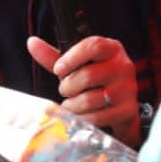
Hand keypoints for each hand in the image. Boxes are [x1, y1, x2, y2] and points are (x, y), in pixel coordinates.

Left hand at [26, 35, 140, 142]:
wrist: (119, 106)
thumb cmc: (94, 82)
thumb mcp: (76, 67)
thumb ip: (54, 57)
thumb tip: (32, 42)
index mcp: (111, 49)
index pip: (94, 46)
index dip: (72, 57)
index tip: (58, 69)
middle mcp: (123, 66)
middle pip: (88, 76)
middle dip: (68, 87)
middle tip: (65, 91)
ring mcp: (128, 89)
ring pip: (90, 99)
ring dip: (72, 105)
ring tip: (71, 104)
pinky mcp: (127, 110)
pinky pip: (96, 117)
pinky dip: (82, 119)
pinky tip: (80, 115)